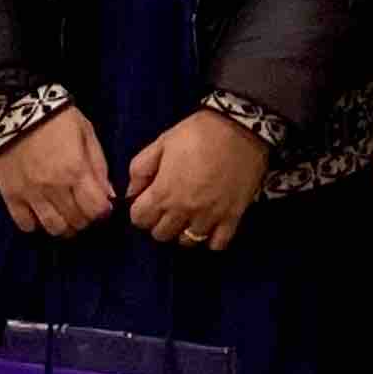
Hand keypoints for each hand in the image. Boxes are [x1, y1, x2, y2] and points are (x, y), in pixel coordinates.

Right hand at [0, 106, 119, 237]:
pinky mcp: (10, 196)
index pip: (96, 209)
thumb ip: (99, 166)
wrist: (16, 107)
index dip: (103, 211)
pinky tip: (41, 213)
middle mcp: (54, 188)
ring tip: (65, 215)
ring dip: (65, 227)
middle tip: (84, 208)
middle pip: (77, 222)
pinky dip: (36, 224)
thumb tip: (108, 196)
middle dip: (86, 219)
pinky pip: (25, 225)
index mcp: (76, 170)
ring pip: (53, 228)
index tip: (102, 206)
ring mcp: (30, 194)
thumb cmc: (57, 118)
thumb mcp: (86, 134)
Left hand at [127, 111, 273, 253]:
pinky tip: (209, 225)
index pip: (139, 220)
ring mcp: (209, 217)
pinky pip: (217, 244)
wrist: (240, 129)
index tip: (147, 201)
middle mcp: (184, 211)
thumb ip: (140, 169)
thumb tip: (131, 193)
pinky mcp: (232, 218)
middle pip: (161, 234)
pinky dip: (210, 239)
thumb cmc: (198, 133)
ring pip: (187, 242)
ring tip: (188, 215)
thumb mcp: (162, 142)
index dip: (140, 210)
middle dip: (159, 222)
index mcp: (163, 192)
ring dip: (183, 231)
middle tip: (168, 206)